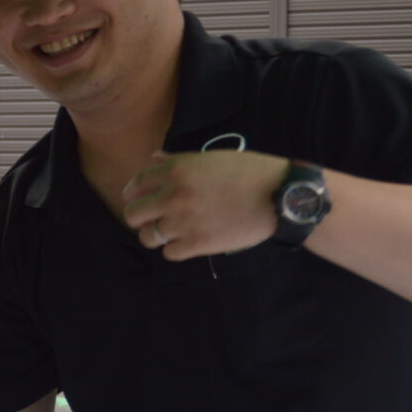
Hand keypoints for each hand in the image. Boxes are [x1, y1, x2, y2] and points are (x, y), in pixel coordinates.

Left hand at [120, 149, 288, 259]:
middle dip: (139, 217)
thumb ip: (178, 160)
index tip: (138, 199)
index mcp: (177, 170)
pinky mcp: (198, 244)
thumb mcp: (211, 158)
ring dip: (155, 235)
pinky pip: (169, 253)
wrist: (279, 196)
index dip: (134, 194)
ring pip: (147, 237)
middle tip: (151, 219)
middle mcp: (174, 196)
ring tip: (169, 232)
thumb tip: (153, 158)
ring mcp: (185, 222)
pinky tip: (186, 242)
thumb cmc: (248, 172)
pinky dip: (175, 249)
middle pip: (133, 214)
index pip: (136, 185)